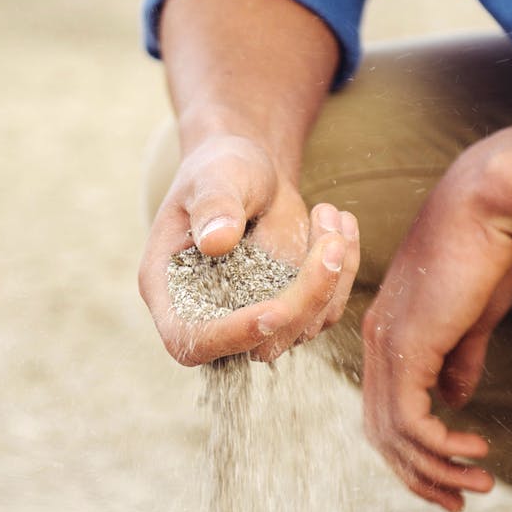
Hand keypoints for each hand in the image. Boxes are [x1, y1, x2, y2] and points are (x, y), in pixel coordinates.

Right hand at [139, 133, 359, 364]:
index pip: (189, 339)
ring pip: (301, 330)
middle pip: (257, 342)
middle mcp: (208, 314)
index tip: (274, 311)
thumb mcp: (212, 177)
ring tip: (330, 213)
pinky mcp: (290, 310)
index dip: (229, 336)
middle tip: (331, 240)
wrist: (248, 171)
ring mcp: (252, 317)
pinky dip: (343, 271)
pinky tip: (340, 224)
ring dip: (331, 278)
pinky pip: (326, 310)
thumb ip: (213, 206)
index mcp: (169, 290)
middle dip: (303, 299)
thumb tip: (218, 241)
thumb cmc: (219, 170)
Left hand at [362, 144, 511, 511]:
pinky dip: (440, 445)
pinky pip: (411, 418)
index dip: (411, 450)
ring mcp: (386, 347)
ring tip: (477, 486)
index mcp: (386, 338)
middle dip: (417, 474)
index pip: (384, 409)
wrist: (483, 206)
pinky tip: (475, 449)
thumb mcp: (469, 319)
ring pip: (394, 433)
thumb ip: (456, 361)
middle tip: (456, 503)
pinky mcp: (407, 347)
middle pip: (380, 432)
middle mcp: (376, 346)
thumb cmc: (481, 254)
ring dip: (436, 468)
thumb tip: (455, 401)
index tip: (447, 477)